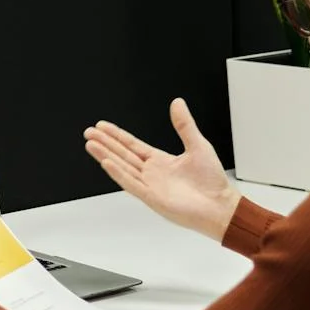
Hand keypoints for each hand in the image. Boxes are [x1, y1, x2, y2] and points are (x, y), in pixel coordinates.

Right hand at [84, 98, 238, 241]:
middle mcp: (152, 173)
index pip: (133, 145)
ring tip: (91, 144)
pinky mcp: (152, 198)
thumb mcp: (198, 145)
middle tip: (89, 132)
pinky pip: (132, 183)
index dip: (117, 135)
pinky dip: (119, 173)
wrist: (220, 206)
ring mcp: (150, 185)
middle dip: (105, 143)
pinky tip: (107, 162)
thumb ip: (184, 125)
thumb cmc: (212, 181)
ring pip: (123, 167)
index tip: (102, 126)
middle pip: (123, 154)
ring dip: (106, 155)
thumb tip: (177, 103)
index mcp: (161, 161)